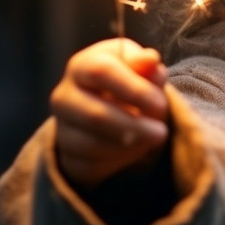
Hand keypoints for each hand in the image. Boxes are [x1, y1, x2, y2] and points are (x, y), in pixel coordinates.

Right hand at [50, 38, 168, 189]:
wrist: (107, 107)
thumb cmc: (127, 79)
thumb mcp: (139, 66)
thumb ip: (145, 64)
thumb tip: (149, 60)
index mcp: (81, 66)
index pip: (101, 72)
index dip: (133, 90)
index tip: (160, 104)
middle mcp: (64, 96)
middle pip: (95, 115)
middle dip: (134, 126)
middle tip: (162, 132)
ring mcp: (62, 128)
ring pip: (93, 144)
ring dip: (130, 145)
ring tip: (154, 138)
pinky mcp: (68, 156)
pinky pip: (93, 164)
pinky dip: (121, 159)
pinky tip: (138, 148)